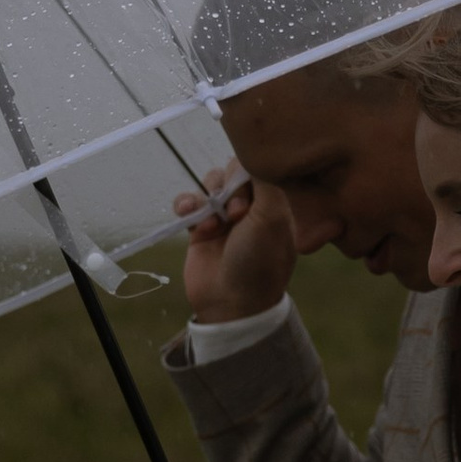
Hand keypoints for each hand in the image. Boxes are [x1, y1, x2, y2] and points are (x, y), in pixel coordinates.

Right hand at [177, 158, 297, 323]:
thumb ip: (266, 182)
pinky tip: (190, 219)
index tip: (248, 199)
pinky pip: (189, 202)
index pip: (258, 168)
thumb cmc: (259, 261)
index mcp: (274, 204)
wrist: (232, 303)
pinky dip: (186, 205)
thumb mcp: (272, 218)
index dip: (248, 175)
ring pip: (209, 185)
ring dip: (206, 197)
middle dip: (227, 188)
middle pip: (231, 172)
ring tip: (210, 223)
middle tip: (235, 216)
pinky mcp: (200, 229)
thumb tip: (254, 157)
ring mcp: (224, 218)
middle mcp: (250, 207)